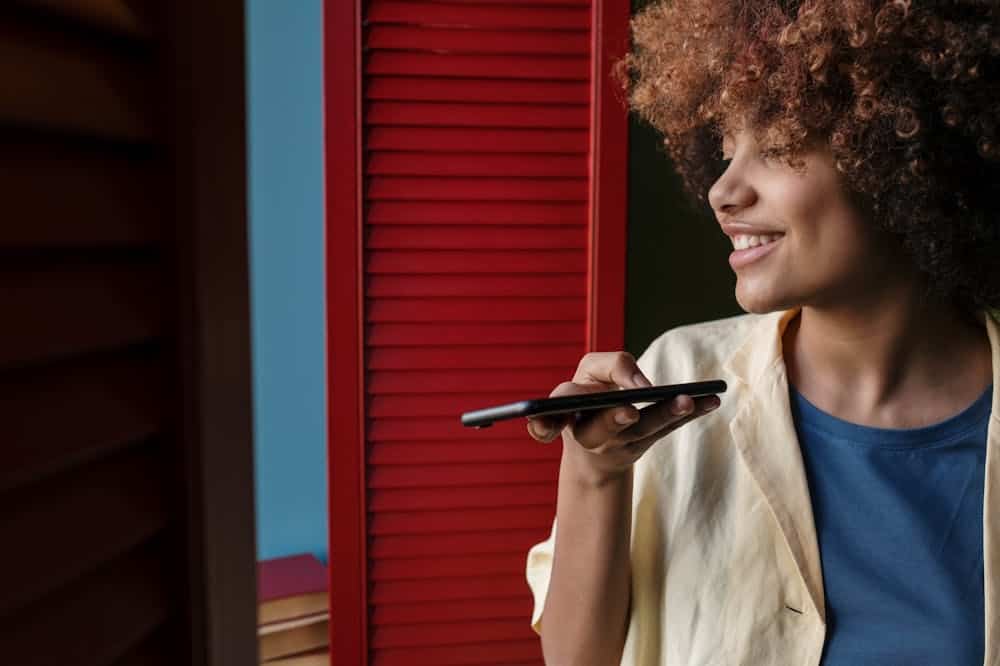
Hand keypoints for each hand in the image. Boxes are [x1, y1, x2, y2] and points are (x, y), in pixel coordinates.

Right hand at [526, 351, 720, 482]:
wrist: (594, 452)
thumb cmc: (587, 401)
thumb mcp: (584, 379)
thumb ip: (604, 371)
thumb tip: (639, 387)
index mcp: (567, 414)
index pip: (562, 407)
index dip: (563, 414)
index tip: (603, 409)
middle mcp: (592, 434)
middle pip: (603, 427)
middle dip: (616, 419)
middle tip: (630, 412)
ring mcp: (621, 443)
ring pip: (644, 429)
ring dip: (665, 414)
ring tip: (687, 400)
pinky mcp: (646, 442)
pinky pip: (669, 427)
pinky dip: (691, 414)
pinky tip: (712, 401)